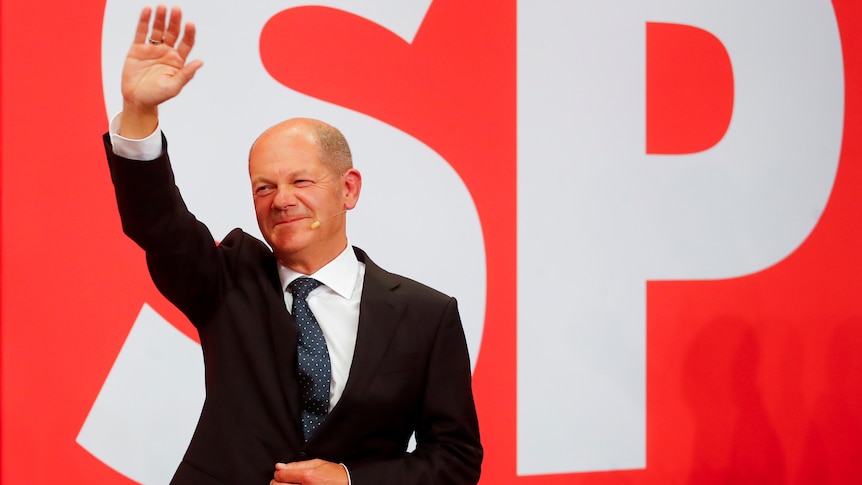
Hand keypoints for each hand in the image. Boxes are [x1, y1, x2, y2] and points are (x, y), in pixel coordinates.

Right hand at [119, 4, 202, 137]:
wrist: (137, 100)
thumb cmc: (157, 96)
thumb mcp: (173, 87)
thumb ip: (186, 74)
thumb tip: (200, 62)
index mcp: (178, 61)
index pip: (186, 43)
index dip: (189, 34)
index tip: (190, 24)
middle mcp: (167, 52)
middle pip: (173, 33)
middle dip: (175, 22)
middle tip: (177, 10)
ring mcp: (153, 49)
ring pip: (158, 30)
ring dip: (160, 18)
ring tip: (162, 7)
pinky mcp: (138, 48)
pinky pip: (142, 32)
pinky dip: (145, 21)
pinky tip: (148, 11)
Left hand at [271, 459, 348, 484]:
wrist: (345, 483)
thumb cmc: (333, 475)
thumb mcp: (317, 463)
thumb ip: (296, 465)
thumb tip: (280, 466)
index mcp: (307, 476)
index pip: (281, 475)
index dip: (279, 472)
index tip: (282, 472)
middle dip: (277, 481)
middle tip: (284, 479)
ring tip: (289, 484)